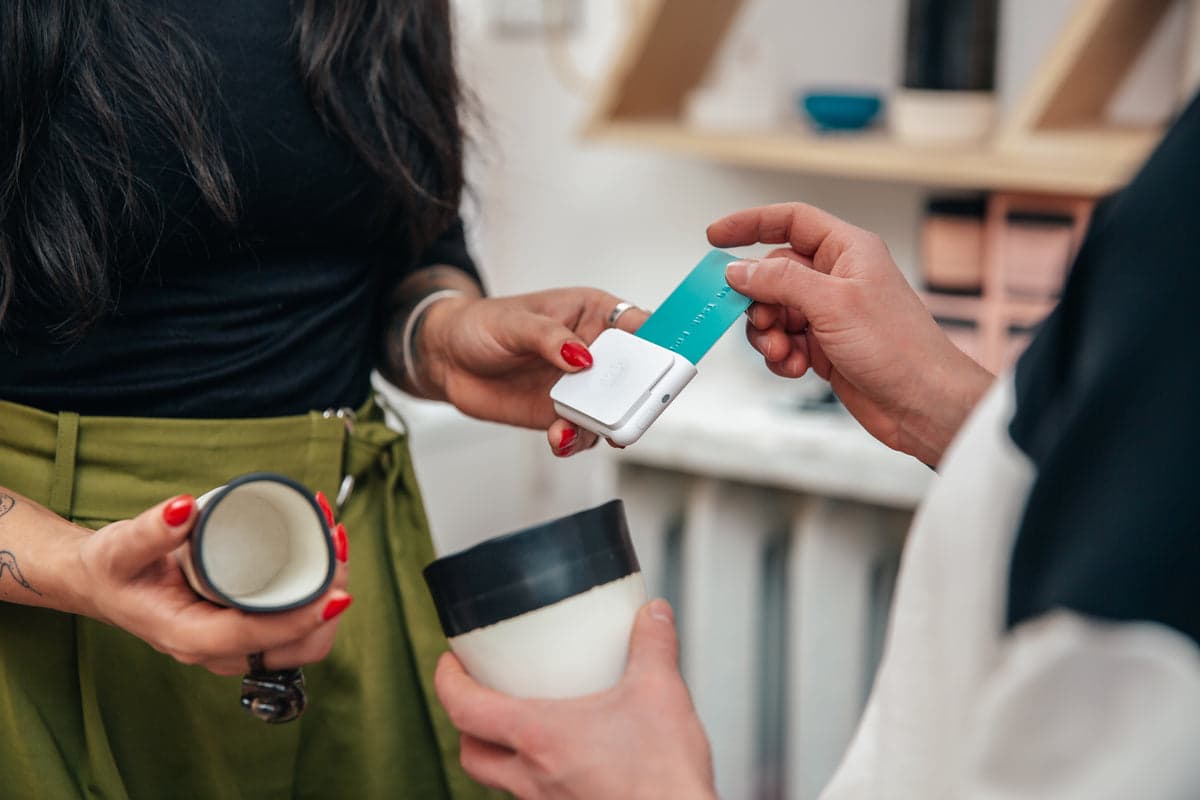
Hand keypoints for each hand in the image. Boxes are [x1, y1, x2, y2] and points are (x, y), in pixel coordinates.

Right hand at [76, 494, 352, 675]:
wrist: (104, 583)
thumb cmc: (113, 569)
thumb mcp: (120, 548)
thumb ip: (149, 530)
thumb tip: (184, 508)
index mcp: (191, 637)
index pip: (258, 637)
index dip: (302, 618)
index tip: (337, 592)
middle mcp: (218, 649)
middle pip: (295, 646)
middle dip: (328, 602)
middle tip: (336, 545)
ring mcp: (235, 644)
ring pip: (302, 640)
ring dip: (327, 597)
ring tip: (334, 543)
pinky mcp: (246, 630)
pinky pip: (293, 626)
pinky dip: (316, 597)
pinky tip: (325, 557)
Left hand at [417, 288, 648, 456]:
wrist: (447, 359)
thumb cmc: (482, 325)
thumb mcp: (514, 322)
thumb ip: (550, 338)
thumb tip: (582, 357)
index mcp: (594, 315)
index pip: (640, 326)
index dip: (659, 343)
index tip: (666, 362)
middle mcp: (596, 353)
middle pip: (637, 377)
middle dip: (639, 396)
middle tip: (631, 410)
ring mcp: (581, 387)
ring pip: (613, 411)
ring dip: (604, 424)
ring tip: (578, 427)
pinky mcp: (561, 414)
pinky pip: (581, 432)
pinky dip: (574, 439)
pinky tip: (559, 438)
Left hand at [434, 600, 715, 799]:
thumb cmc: (664, 780)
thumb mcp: (661, 693)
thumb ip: (653, 645)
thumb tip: (652, 615)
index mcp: (539, 737)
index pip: (464, 708)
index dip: (447, 680)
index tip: (450, 662)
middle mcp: (532, 777)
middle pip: (470, 753)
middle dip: (465, 724)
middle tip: (480, 694)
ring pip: (500, 780)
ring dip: (500, 752)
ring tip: (525, 725)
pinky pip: (534, 796)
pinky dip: (535, 775)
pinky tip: (567, 758)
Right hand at [708, 202, 993, 465]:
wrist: (922, 402)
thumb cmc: (900, 347)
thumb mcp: (832, 303)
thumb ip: (780, 281)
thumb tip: (740, 269)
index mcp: (847, 251)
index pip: (790, 221)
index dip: (750, 224)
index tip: (715, 237)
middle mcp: (836, 278)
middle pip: (773, 274)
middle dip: (759, 301)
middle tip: (762, 322)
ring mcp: (829, 314)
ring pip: (774, 312)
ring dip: (768, 334)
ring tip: (783, 352)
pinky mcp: (823, 347)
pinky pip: (783, 342)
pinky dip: (781, 356)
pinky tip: (796, 367)